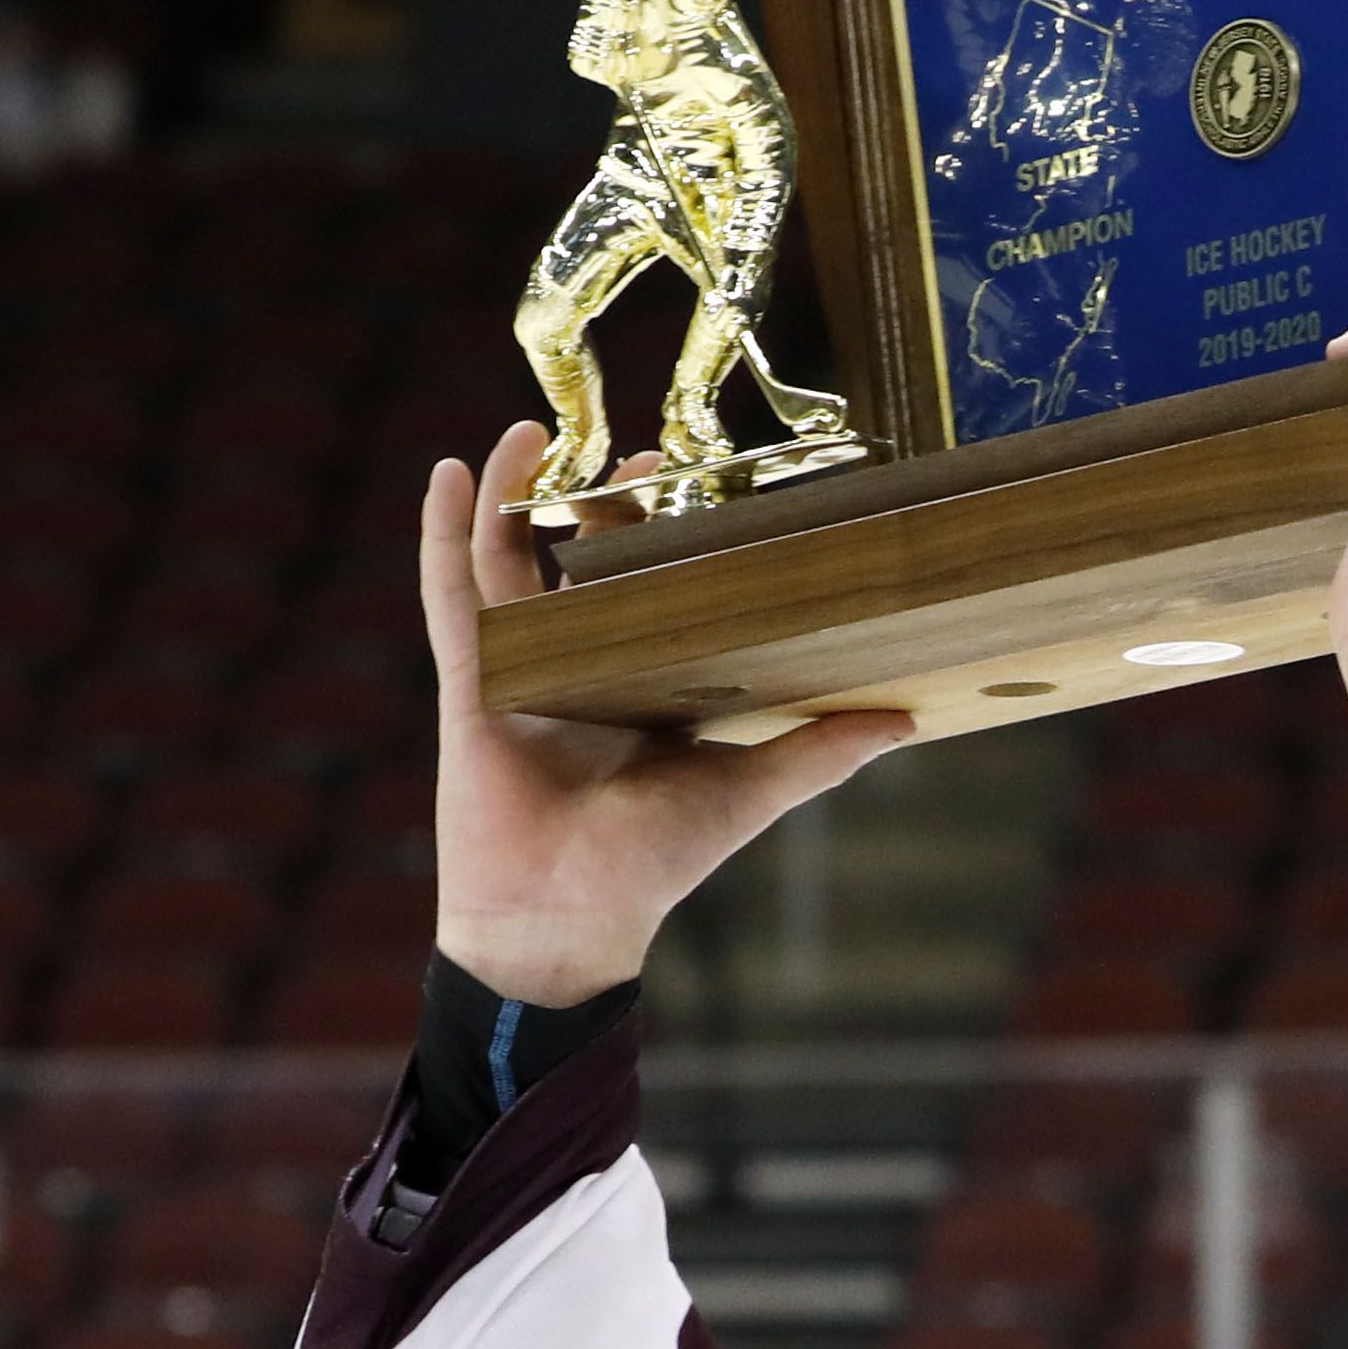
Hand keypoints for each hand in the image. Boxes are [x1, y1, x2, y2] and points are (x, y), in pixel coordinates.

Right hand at [420, 420, 913, 1002]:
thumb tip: (902, 718)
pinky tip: (452, 471)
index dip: (673, 541)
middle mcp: (581, 670)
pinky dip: (445, 531)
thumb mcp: (747, 792)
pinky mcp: (471, 678)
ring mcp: (521, 669)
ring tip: (532, 428)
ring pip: (510, 561)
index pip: (658, 596)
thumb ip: (817, 752)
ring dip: (518, 493)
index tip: (703, 487)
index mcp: (643, 688)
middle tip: (640, 454)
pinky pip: (451, 593)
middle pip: (584, 566)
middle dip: (605, 507)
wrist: (563, 919)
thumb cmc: (650, 866)